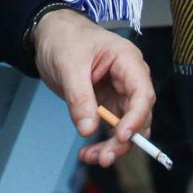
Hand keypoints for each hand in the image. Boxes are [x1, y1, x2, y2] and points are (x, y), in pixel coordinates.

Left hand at [31, 8, 154, 166]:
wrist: (50, 34)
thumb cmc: (64, 38)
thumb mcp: (69, 65)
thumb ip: (79, 97)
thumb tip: (88, 129)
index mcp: (127, 61)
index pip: (142, 93)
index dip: (136, 118)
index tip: (121, 137)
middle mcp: (129, 79)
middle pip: (138, 116)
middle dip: (124, 140)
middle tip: (104, 157)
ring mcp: (118, 94)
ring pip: (126, 128)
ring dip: (112, 147)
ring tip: (91, 157)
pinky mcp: (106, 104)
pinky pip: (110, 129)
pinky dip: (101, 143)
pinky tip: (87, 152)